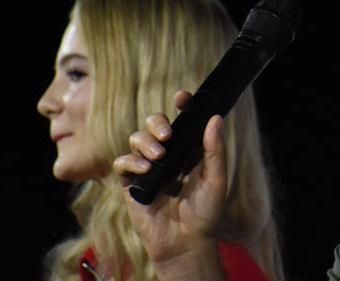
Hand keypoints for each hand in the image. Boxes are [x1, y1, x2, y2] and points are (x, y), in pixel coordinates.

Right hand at [113, 91, 227, 278]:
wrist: (187, 242)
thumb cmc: (206, 213)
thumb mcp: (217, 179)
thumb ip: (215, 150)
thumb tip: (215, 118)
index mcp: (188, 150)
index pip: (182, 121)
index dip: (181, 105)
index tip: (182, 97)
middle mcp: (167, 155)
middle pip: (154, 124)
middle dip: (157, 122)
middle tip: (167, 134)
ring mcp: (148, 168)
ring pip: (137, 139)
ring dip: (145, 142)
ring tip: (159, 155)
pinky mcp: (132, 183)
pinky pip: (122, 162)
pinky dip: (130, 161)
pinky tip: (144, 168)